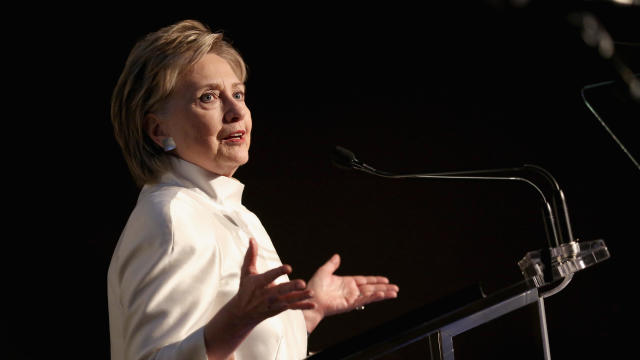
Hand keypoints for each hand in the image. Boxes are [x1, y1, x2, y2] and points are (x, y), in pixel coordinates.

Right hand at [204, 238, 314, 358]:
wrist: (242, 313)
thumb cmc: (245, 289)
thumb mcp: (246, 272)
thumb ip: (250, 256)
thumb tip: (252, 239)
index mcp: (258, 284)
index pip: (269, 276)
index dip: (278, 272)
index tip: (288, 268)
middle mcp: (266, 294)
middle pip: (280, 290)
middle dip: (291, 287)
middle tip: (302, 283)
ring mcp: (273, 303)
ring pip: (288, 299)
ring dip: (300, 297)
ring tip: (312, 293)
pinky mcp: (279, 308)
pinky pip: (292, 307)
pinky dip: (302, 306)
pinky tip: (313, 304)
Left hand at [303, 254, 398, 332]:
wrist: (310, 299)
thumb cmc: (315, 287)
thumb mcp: (324, 272)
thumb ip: (332, 264)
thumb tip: (337, 256)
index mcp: (347, 283)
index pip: (365, 280)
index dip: (375, 280)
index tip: (386, 279)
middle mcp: (351, 290)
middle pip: (371, 288)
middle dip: (384, 288)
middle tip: (396, 288)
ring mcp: (351, 298)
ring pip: (371, 294)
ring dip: (383, 293)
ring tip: (394, 293)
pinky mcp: (349, 304)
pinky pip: (363, 300)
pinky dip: (372, 297)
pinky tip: (381, 294)